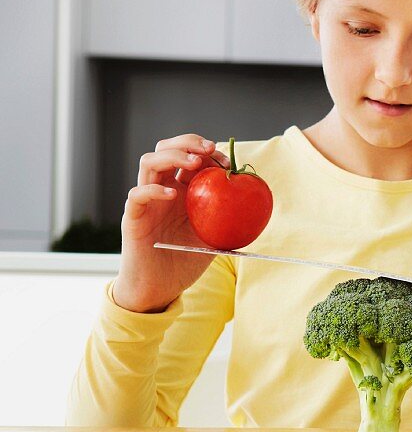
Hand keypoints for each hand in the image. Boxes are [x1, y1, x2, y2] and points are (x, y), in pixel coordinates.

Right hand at [112, 134, 231, 312]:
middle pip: (166, 149)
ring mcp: (146, 201)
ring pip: (149, 162)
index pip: (190, 157)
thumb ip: (230, 223)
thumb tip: (259, 211)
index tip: (227, 162)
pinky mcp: (133, 217)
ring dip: (173, 156)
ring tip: (193, 163)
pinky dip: (155, 190)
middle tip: (209, 150)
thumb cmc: (185, 262)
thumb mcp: (215, 239)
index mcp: (181, 191)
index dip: (208, 152)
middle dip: (188, 142)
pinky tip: (174, 195)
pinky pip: (137, 194)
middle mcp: (162, 190)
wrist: (159, 288)